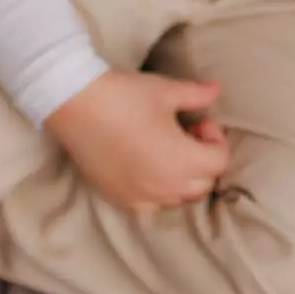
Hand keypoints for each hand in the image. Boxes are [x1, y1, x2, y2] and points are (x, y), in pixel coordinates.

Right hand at [42, 70, 230, 211]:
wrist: (75, 103)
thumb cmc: (125, 95)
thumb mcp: (166, 91)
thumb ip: (197, 94)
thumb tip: (216, 89)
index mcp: (182, 161)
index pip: (219, 162)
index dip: (215, 138)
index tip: (197, 119)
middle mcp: (164, 186)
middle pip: (203, 183)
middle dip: (203, 159)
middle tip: (186, 132)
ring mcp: (139, 196)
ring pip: (177, 197)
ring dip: (182, 176)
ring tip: (166, 148)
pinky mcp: (118, 197)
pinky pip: (150, 203)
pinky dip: (157, 188)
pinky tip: (145, 163)